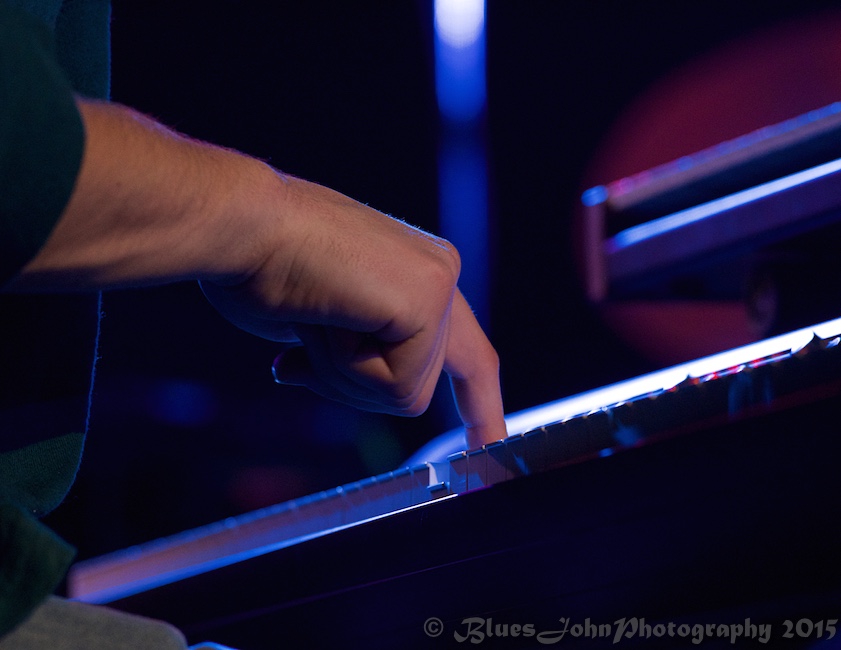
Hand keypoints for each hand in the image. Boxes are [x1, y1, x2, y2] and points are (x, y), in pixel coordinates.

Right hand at [201, 175, 505, 447]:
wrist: (238, 227)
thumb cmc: (259, 267)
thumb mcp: (319, 323)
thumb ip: (350, 348)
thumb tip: (324, 375)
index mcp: (418, 276)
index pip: (465, 355)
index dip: (479, 404)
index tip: (492, 443)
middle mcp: (439, 275)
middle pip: (416, 392)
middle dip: (353, 386)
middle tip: (314, 332)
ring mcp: (440, 284)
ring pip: (404, 396)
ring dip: (342, 373)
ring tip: (314, 315)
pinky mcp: (430, 298)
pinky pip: (396, 385)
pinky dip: (346, 367)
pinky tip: (325, 317)